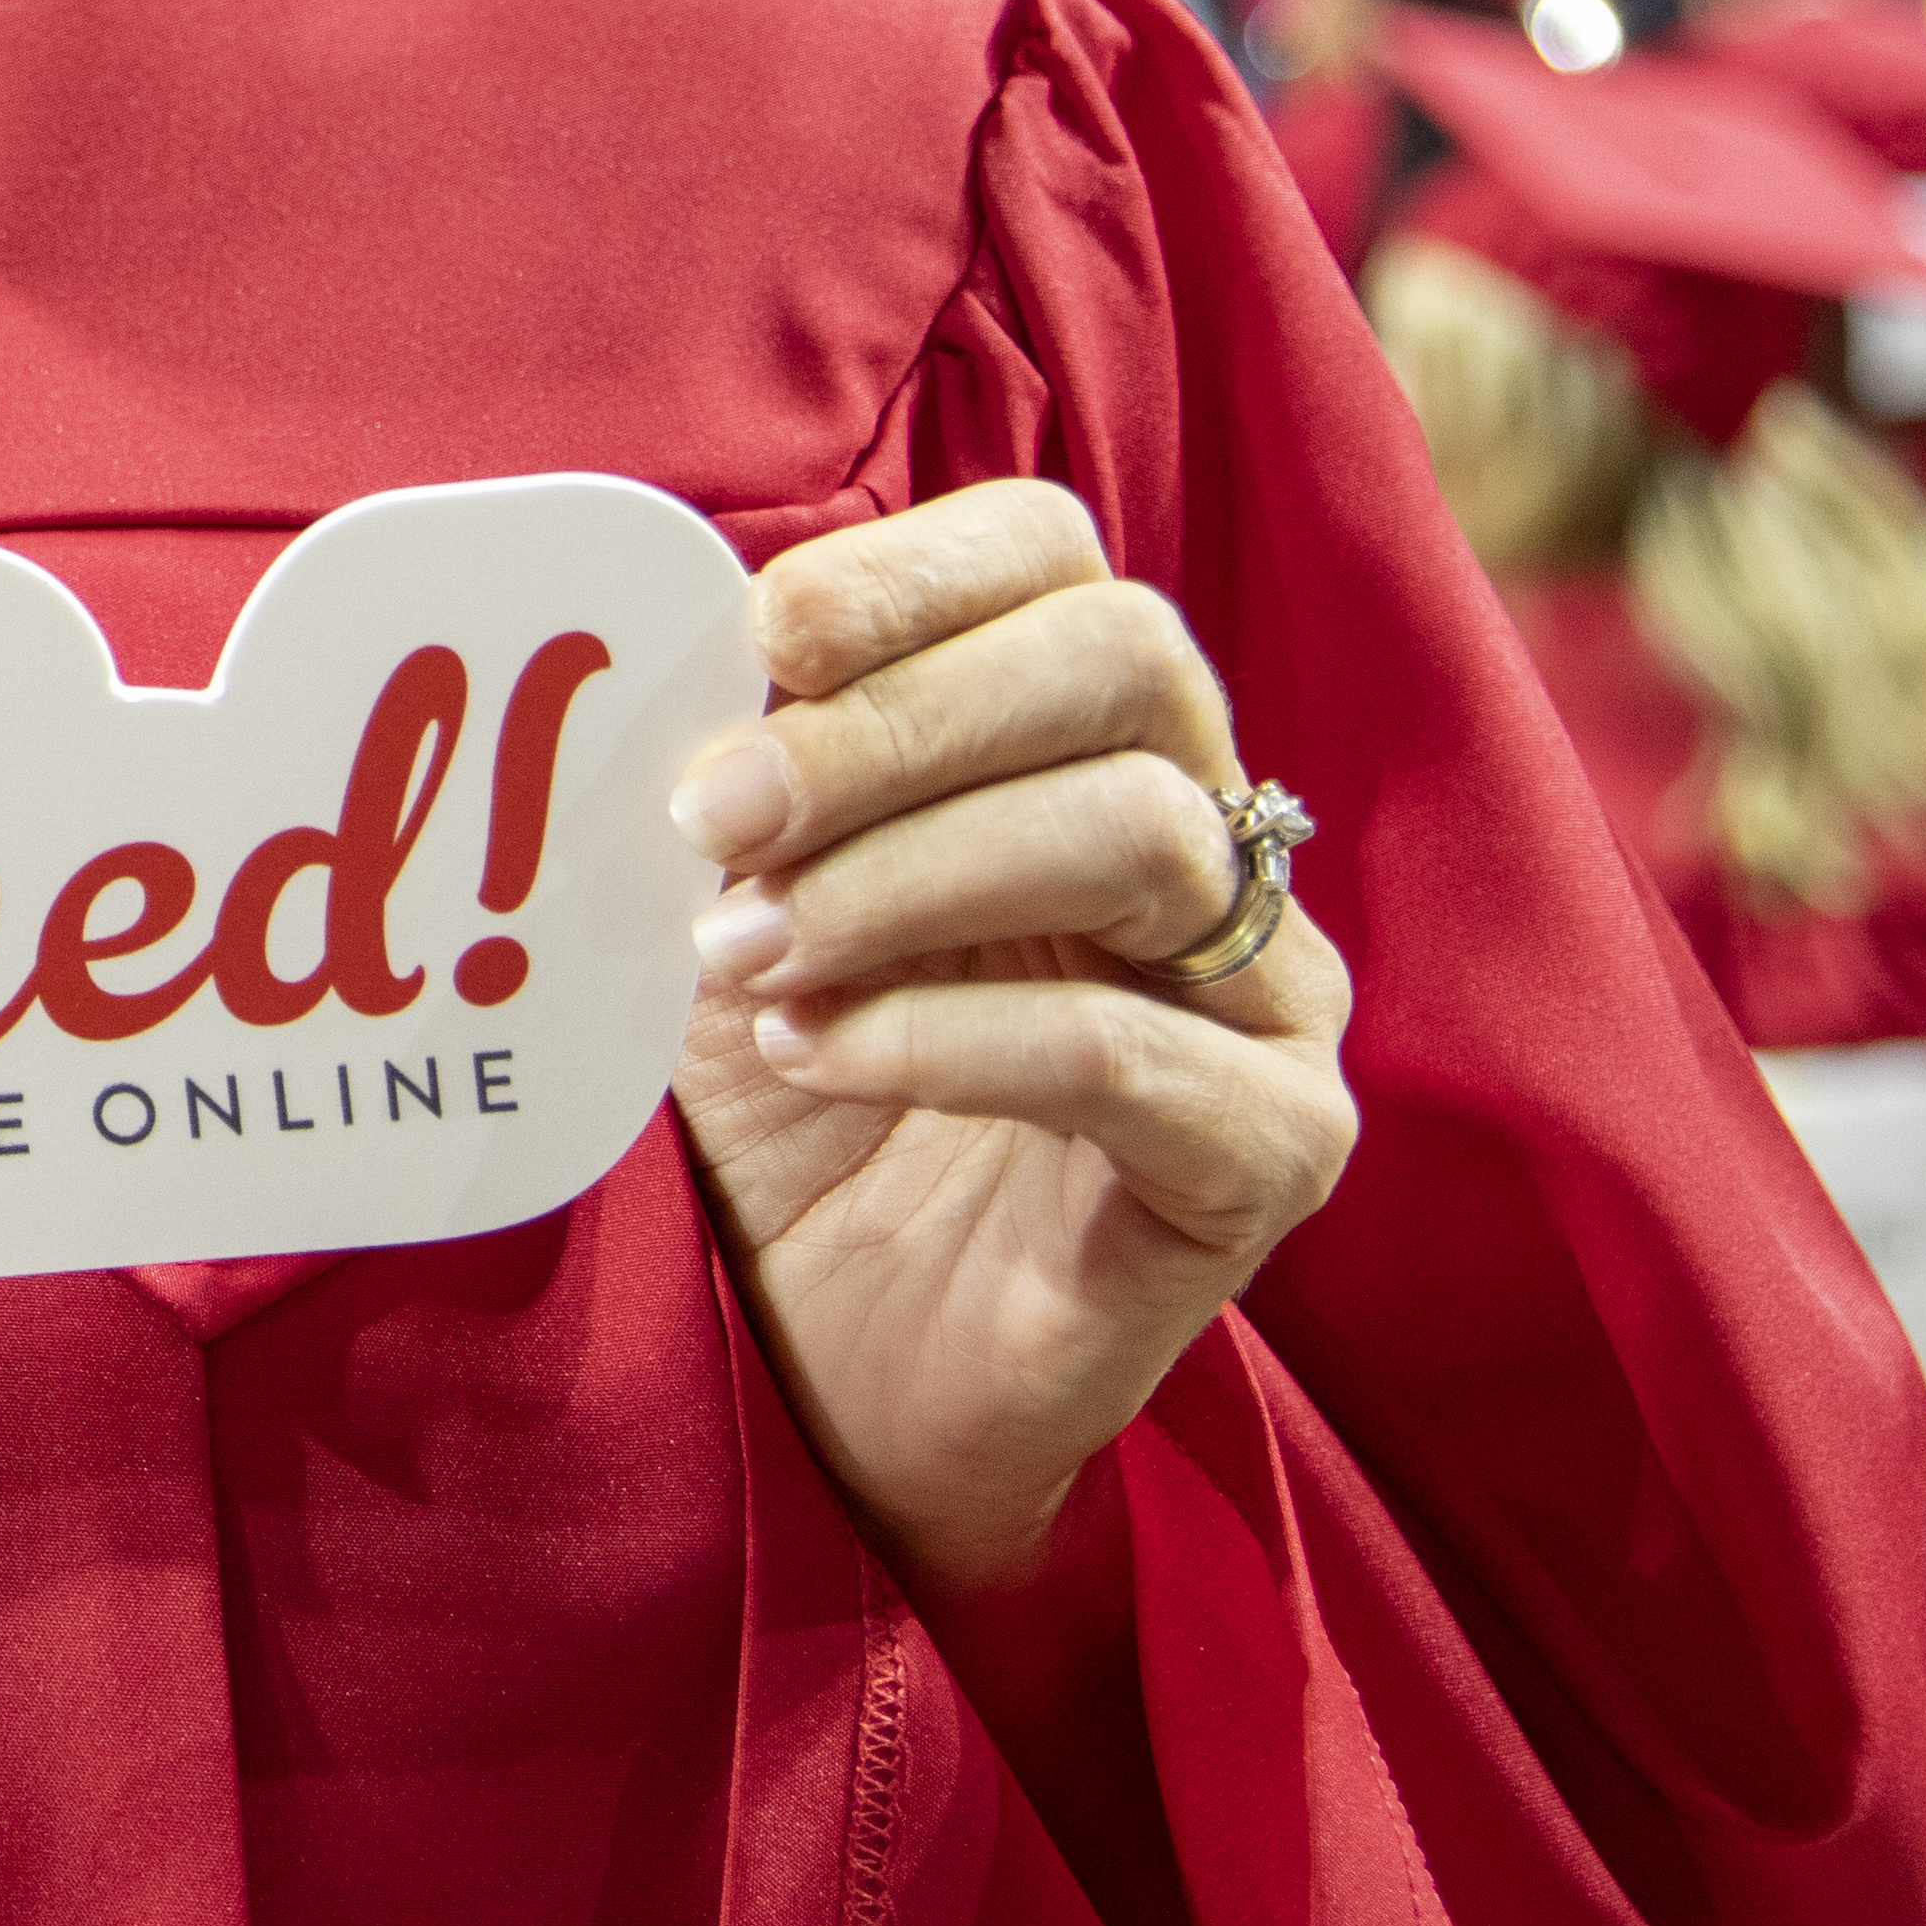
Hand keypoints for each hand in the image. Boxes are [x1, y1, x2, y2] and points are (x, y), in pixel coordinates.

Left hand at [664, 485, 1355, 1595]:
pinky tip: (810, 1054)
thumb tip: (655, 636)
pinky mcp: (1270, 1152)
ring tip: (745, 958)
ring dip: (901, 881)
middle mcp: (1212, 841)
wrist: (842, 1364)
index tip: (755, 639)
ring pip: (1137, 835)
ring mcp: (1267, 998)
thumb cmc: (795, 1098)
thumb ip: (736, 768)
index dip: (909, 573)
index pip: (1059, 561)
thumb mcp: (739, 898)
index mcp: (1082, 741)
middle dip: (894, 720)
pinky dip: (939, 1035)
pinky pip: (1130, 1051)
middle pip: (1122, 660)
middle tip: (716, 815)